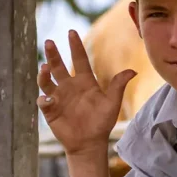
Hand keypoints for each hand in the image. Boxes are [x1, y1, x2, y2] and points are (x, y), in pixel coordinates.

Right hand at [37, 30, 135, 156]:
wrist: (89, 143)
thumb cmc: (101, 123)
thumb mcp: (112, 103)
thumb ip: (118, 86)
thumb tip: (133, 71)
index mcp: (84, 82)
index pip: (79, 59)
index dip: (75, 46)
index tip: (71, 32)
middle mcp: (69, 86)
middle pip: (59, 66)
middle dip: (54, 54)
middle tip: (49, 42)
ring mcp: (59, 98)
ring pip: (47, 81)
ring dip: (44, 74)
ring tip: (44, 67)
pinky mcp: (51, 111)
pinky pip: (44, 102)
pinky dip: (44, 99)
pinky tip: (47, 99)